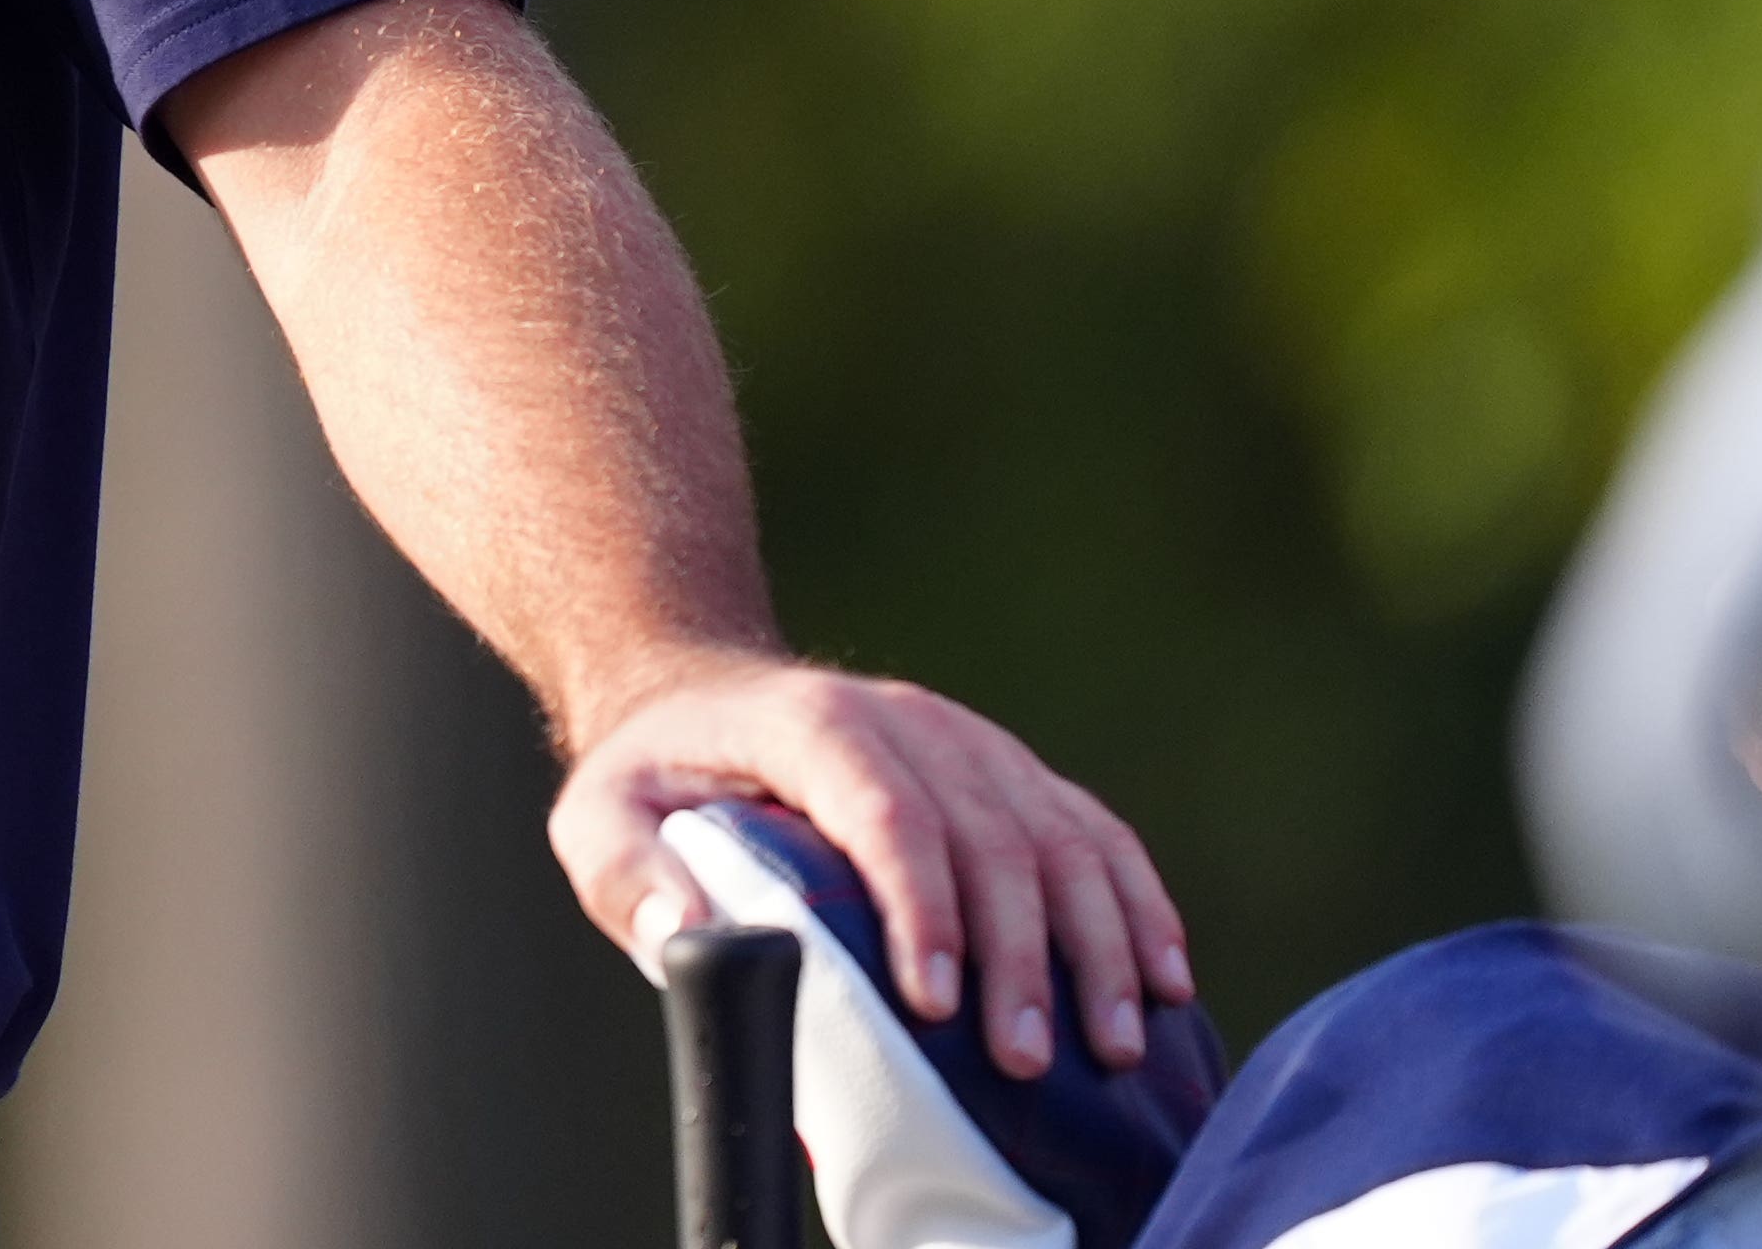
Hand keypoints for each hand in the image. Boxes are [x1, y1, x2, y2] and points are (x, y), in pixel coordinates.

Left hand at [547, 646, 1192, 1077]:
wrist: (699, 700)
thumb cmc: (653, 778)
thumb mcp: (599, 817)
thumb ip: (627, 874)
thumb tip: (685, 930)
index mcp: (811, 724)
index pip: (884, 807)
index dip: (921, 903)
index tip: (934, 1004)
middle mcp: (907, 720)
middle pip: (988, 833)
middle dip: (1016, 955)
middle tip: (1022, 1061)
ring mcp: (970, 743)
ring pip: (1059, 835)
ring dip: (1097, 941)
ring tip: (1107, 1045)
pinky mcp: (1010, 775)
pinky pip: (1092, 834)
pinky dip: (1136, 905)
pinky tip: (1162, 979)